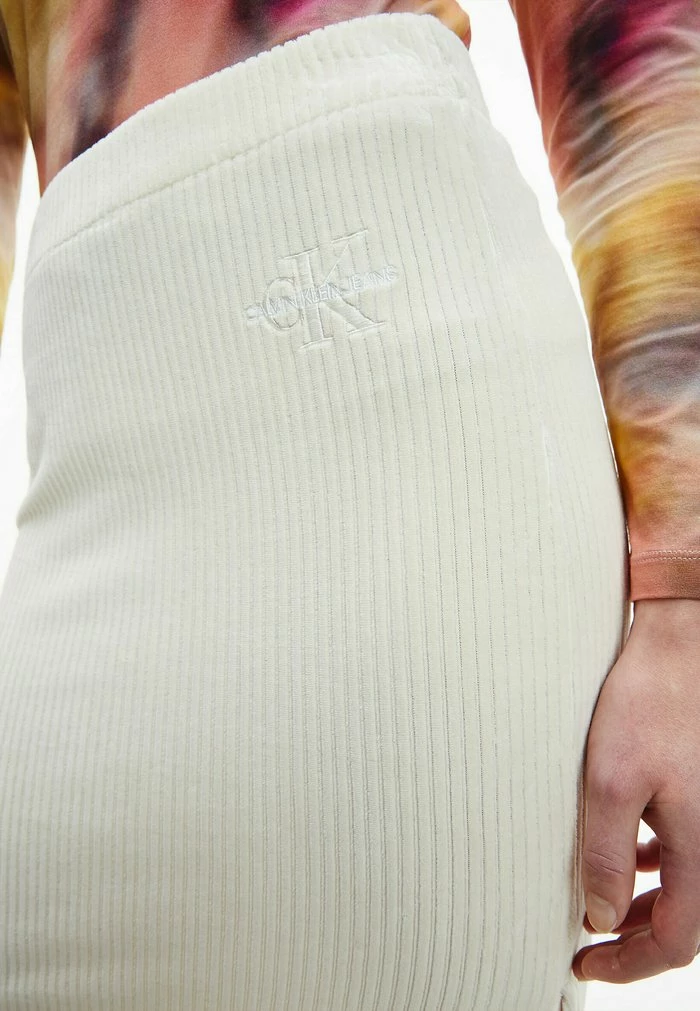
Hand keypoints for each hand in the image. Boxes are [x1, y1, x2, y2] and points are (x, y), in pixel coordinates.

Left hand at [571, 597, 699, 983]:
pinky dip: (655, 864)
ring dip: (644, 903)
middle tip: (590, 947)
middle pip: (684, 920)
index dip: (628, 964)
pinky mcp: (699, 791)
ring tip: (601, 906)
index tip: (586, 964)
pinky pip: (684, 848)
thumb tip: (599, 917)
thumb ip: (605, 854)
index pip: (675, 942)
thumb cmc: (648, 705)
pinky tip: (630, 853)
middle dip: (634, 939)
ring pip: (684, 885)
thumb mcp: (610, 783)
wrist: (681, 644)